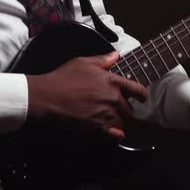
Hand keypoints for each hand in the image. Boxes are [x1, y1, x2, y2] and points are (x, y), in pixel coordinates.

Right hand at [26, 51, 147, 138]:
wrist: (47, 97)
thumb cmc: (63, 78)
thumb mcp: (82, 62)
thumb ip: (102, 60)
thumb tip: (115, 56)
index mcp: (112, 82)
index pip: (137, 90)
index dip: (142, 94)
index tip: (142, 97)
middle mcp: (112, 99)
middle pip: (129, 108)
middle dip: (125, 108)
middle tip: (118, 107)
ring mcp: (106, 115)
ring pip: (121, 121)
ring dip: (118, 120)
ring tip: (110, 117)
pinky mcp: (97, 128)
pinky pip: (115, 133)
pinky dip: (116, 133)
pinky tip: (114, 132)